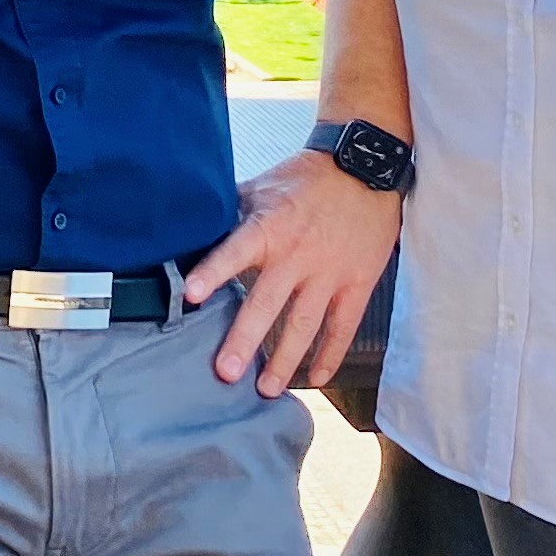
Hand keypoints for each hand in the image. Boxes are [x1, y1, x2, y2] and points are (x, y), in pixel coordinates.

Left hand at [184, 147, 400, 393]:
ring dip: (285, 359)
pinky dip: (331, 354)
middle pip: (268, 303)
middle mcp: (298, 253)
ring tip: (267, 388)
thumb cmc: (306, 179)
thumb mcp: (263, 187)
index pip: (236, 250)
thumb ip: (232, 214)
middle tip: (226, 372)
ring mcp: (330, 272)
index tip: (193, 297)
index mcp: (270, 226)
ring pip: (305, 323)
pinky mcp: (358, 282)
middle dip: (245, 339)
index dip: (214, 272)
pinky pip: (343, 325)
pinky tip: (316, 377)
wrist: (364, 166)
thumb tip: (191, 230)